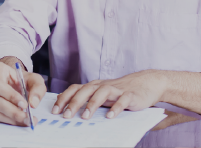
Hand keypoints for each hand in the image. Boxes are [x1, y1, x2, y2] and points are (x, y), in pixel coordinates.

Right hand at [0, 58, 45, 125]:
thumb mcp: (34, 79)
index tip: (24, 104)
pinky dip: (9, 120)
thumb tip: (33, 104)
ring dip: (12, 118)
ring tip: (27, 120)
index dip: (10, 96)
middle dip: (13, 111)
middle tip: (28, 117)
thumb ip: (37, 88)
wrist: (15, 82)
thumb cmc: (23, 79)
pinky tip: (20, 121)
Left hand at [52, 69, 168, 119]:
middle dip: (74, 103)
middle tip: (66, 115)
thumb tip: (63, 100)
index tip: (55, 111)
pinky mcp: (130, 95)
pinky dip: (115, 108)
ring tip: (85, 117)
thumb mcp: (100, 93)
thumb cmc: (120, 91)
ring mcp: (117, 89)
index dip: (64, 98)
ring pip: (101, 93)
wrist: (146, 83)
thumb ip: (84, 97)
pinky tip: (110, 117)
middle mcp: (103, 85)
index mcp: (94, 86)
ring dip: (92, 104)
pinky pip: (122, 100)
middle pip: (85, 90)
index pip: (75, 89)